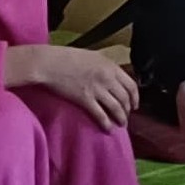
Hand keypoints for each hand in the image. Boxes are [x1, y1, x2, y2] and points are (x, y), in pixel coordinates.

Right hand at [7, 42, 136, 126]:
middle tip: (126, 116)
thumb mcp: (92, 56)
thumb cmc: (67, 57)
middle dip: (128, 110)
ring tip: (121, 124)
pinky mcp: (85, 99)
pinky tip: (108, 128)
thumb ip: (104, 66)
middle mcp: (107, 77)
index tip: (134, 104)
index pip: (131, 84)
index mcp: (110, 66)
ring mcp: (96, 89)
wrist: (49, 63)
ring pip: (116, 108)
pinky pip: (100, 115)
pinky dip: (106, 123)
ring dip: (121, 118)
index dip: (135, 97)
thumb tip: (112, 75)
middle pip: (125, 98)